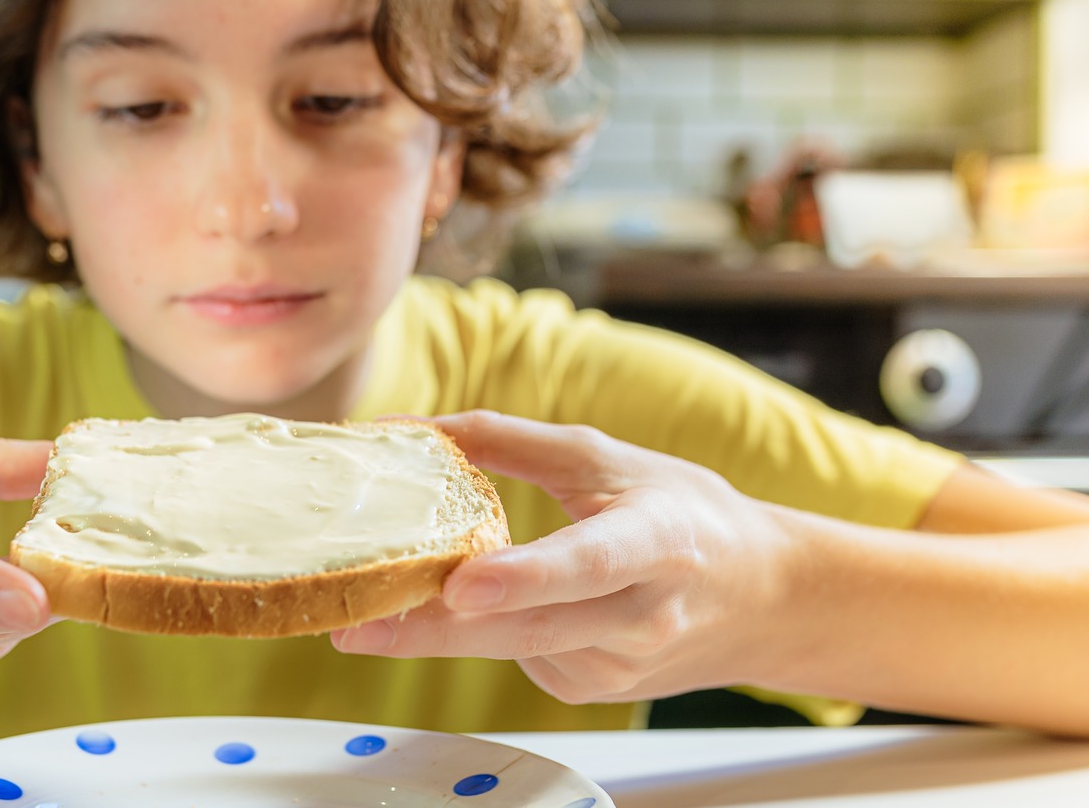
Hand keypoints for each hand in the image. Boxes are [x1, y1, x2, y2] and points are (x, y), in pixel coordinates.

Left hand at [330, 411, 800, 703]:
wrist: (764, 596)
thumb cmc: (682, 513)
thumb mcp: (603, 457)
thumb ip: (503, 441)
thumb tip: (404, 428)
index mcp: (657, 540)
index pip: (586, 563)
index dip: (526, 577)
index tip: (464, 585)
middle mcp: (643, 614)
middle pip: (529, 629)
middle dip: (434, 632)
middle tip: (356, 625)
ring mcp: (620, 664)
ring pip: (511, 649)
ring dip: (438, 634)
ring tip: (370, 614)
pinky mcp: (594, 690)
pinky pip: (519, 659)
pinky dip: (485, 632)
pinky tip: (486, 606)